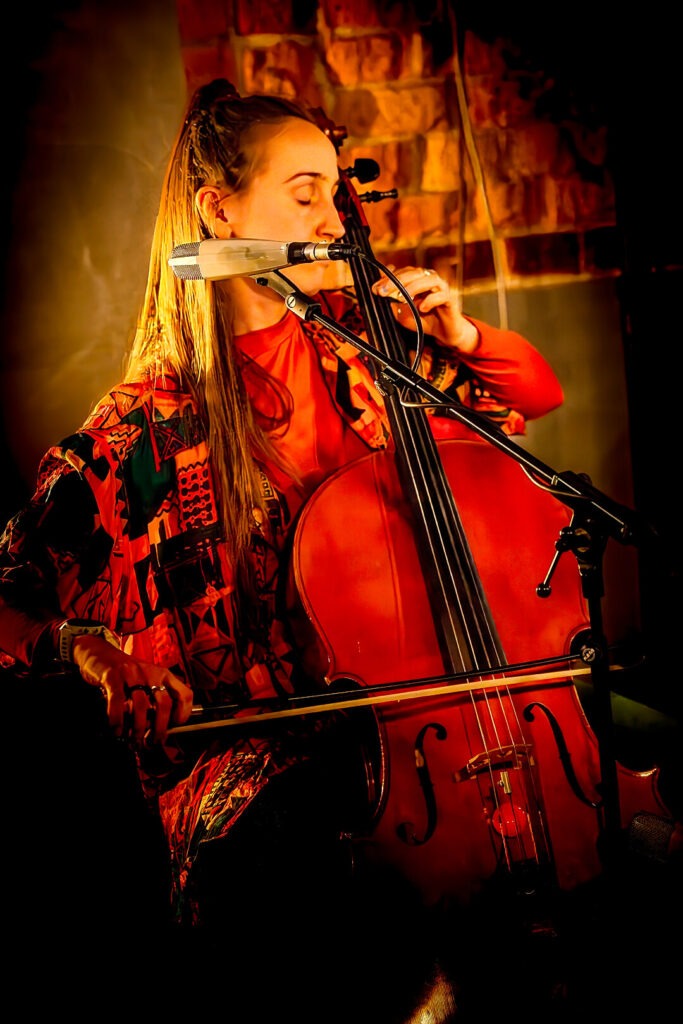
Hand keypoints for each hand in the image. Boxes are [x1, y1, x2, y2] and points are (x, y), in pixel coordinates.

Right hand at [71, 635, 193, 745]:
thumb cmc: (125, 672)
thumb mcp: (146, 680)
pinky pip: (118, 702)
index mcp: (163, 674)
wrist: (99, 652)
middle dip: (160, 728)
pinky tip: (117, 731)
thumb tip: (159, 728)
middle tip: (153, 742)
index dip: (184, 713)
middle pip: (164, 704)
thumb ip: (154, 699)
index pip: (185, 694)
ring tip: (134, 741)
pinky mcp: (112, 676)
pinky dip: (118, 720)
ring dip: (138, 728)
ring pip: (141, 706)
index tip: (175, 727)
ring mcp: (132, 673)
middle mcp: (151, 672)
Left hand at [371, 265, 478, 353]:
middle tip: (383, 292)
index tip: (375, 289)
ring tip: (401, 298)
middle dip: (397, 281)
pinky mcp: (449, 300)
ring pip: (429, 279)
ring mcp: (441, 288)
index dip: (388, 278)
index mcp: (417, 279)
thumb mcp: (402, 313)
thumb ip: (392, 302)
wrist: (443, 333)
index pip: (402, 272)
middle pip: (414, 272)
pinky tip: (422, 308)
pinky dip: (430, 300)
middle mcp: (429, 279)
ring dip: (414, 287)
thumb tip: (379, 292)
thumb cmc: (422, 320)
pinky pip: (441, 295)